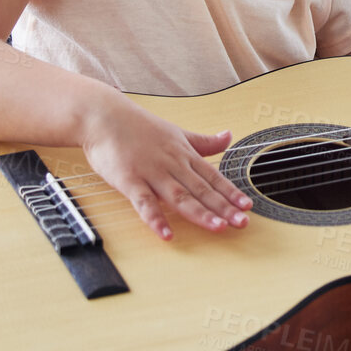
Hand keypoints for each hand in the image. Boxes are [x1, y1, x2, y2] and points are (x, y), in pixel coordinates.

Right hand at [82, 97, 253, 239]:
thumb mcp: (177, 132)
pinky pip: (144, 202)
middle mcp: (172, 164)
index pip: (212, 176)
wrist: (104, 116)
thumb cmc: (139, 126)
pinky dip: (155, 218)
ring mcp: (152, 172)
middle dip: (223, 207)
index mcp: (184, 154)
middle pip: (201, 189)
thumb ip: (203, 141)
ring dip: (200, 213)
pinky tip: (167, 234)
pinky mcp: (130, 180)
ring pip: (180, 196)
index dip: (230, 192)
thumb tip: (229, 136)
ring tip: (218, 228)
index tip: (246, 206)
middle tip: (242, 222)